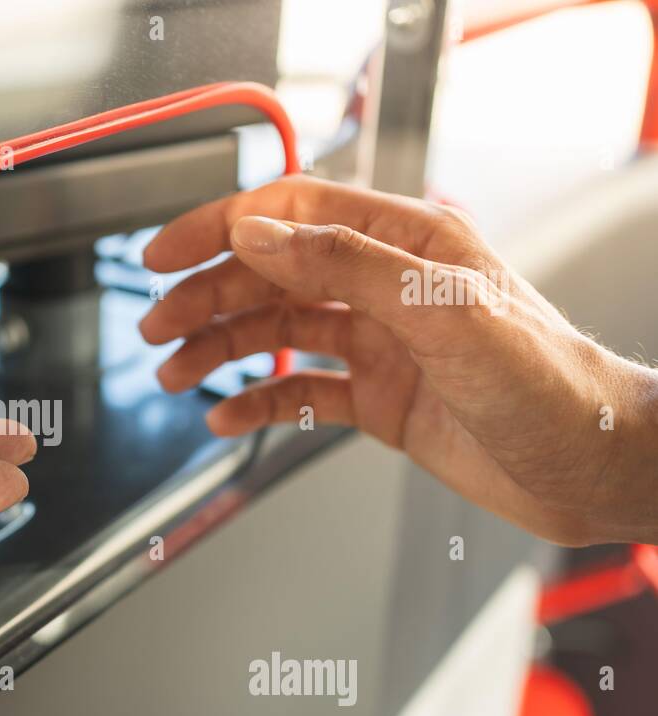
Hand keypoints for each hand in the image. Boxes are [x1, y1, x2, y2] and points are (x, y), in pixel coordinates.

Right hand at [141, 175, 657, 546]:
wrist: (595, 467)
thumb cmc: (550, 383)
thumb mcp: (441, 311)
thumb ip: (344, 266)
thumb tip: (258, 235)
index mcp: (406, 243)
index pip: (292, 213)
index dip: (221, 226)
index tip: (166, 253)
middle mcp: (386, 288)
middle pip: (271, 276)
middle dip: (206, 298)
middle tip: (155, 327)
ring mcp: (381, 344)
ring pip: (278, 334)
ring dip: (220, 350)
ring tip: (174, 374)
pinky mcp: (381, 399)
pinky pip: (302, 392)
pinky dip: (258, 402)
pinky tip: (227, 416)